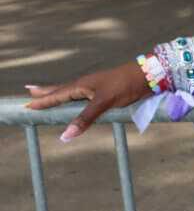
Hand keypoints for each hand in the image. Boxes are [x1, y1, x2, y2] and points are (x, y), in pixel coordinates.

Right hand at [25, 61, 150, 140]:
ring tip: (50, 94)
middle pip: (62, 89)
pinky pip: (85, 95)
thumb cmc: (125, 85)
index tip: (29, 105)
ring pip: (73, 91)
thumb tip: (66, 136)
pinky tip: (79, 98)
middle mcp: (86, 84)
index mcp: (81, 85)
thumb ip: (85, 119)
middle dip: (47, 93)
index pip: (57, 95)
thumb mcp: (103, 103)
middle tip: (31, 92)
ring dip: (60, 93)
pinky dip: (76, 97)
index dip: (44, 101)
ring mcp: (97, 87)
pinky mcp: (107, 91)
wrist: (148, 75)